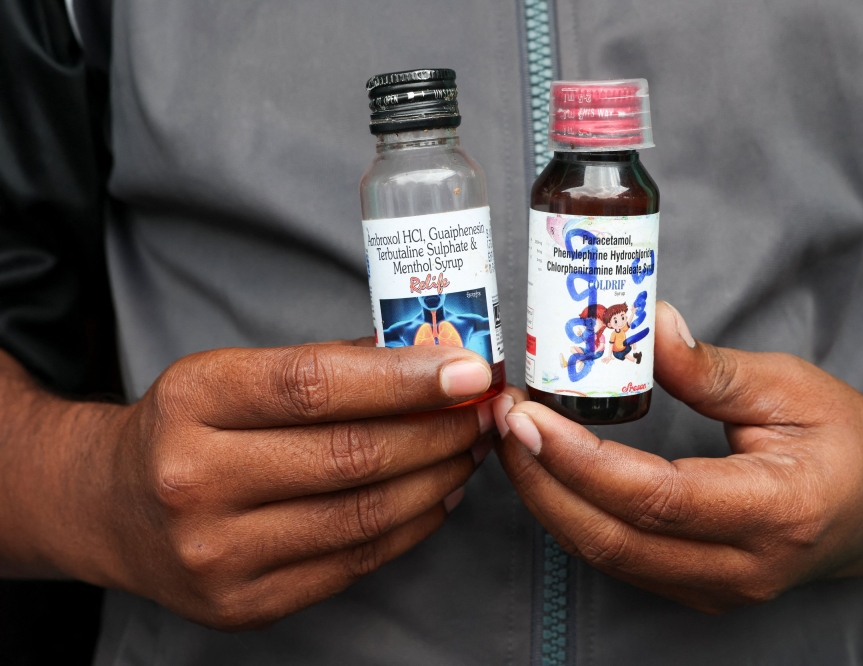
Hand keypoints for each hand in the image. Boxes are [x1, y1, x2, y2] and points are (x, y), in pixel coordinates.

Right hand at [52, 341, 495, 629]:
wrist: (110, 508)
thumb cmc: (185, 428)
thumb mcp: (230, 374)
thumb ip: (325, 366)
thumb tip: (427, 358)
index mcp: (192, 400)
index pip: (315, 385)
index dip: (403, 378)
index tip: (468, 370)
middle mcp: (195, 480)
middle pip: (350, 455)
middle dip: (437, 430)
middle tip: (484, 411)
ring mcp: (217, 553)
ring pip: (363, 514)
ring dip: (436, 477)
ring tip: (469, 448)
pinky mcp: (243, 603)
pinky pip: (354, 561)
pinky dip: (412, 525)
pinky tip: (438, 493)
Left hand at [494, 301, 862, 612]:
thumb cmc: (846, 439)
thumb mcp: (788, 386)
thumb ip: (709, 367)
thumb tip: (642, 324)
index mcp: (777, 511)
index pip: (656, 497)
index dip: (581, 459)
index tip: (528, 415)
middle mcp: (745, 567)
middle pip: (616, 539)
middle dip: (543, 481)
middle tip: (503, 421)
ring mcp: (721, 590)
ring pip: (608, 556)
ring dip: (549, 498)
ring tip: (514, 439)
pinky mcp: (700, 589)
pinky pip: (621, 558)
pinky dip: (574, 515)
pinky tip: (549, 470)